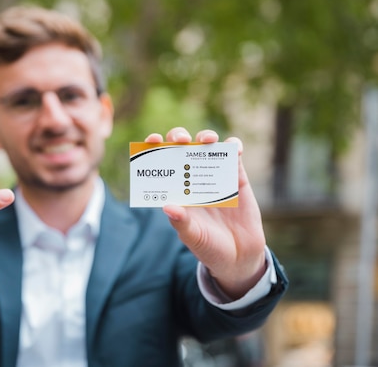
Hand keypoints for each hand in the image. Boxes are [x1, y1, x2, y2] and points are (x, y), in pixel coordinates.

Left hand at [145, 128, 265, 298]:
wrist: (238, 256)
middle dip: (179, 136)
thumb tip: (168, 207)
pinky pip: (234, 155)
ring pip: (207, 145)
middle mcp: (191, 177)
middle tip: (181, 141)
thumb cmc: (208, 246)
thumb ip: (182, 223)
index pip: (160, 162)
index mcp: (175, 188)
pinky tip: (234, 149)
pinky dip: (234, 147)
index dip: (154, 147)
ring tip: (208, 140)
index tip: (153, 141)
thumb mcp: (193, 237)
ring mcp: (214, 174)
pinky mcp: (236, 177)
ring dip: (206, 137)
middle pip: (182, 147)